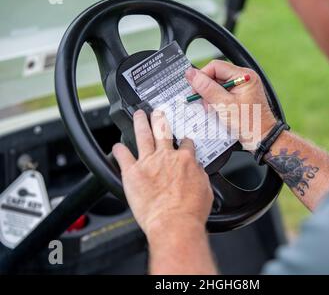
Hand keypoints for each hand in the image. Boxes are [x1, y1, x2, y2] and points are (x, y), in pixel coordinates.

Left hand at [112, 110, 212, 238]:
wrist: (174, 223)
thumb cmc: (190, 211)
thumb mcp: (205, 190)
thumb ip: (199, 175)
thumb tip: (197, 170)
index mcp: (185, 160)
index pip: (186, 144)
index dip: (185, 141)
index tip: (183, 140)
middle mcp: (166, 157)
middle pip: (163, 131)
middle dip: (160, 119)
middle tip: (158, 113)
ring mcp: (148, 162)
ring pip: (143, 135)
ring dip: (140, 123)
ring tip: (138, 116)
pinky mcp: (132, 173)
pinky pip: (123, 156)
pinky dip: (118, 150)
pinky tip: (116, 146)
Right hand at [185, 60, 276, 150]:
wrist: (261, 138)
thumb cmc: (249, 123)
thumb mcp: (224, 105)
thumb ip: (207, 88)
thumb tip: (192, 74)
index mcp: (244, 75)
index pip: (215, 66)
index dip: (202, 77)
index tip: (195, 89)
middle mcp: (244, 78)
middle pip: (216, 75)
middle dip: (207, 89)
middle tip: (206, 103)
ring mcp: (242, 87)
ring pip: (217, 85)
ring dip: (211, 97)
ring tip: (213, 109)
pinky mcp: (240, 95)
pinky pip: (223, 93)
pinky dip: (217, 101)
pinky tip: (218, 110)